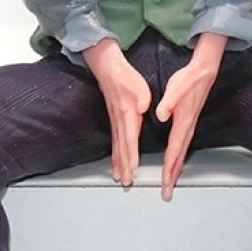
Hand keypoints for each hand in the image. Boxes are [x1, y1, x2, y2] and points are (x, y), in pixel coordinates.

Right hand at [83, 38, 150, 186]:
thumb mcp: (139, 85)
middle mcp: (120, 120)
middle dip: (124, 165)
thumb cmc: (125, 77)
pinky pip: (114, 141)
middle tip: (127, 181)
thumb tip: (144, 108)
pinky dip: (114, 154)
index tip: (133, 168)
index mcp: (128, 113)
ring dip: (118, 163)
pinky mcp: (113, 120)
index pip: (130, 137)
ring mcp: (115, 121)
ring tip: (119, 178)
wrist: (107, 69)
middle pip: (122, 147)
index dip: (131, 153)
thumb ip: (143, 98)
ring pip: (116, 146)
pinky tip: (115, 163)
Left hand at [155, 32, 226, 200]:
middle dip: (172, 176)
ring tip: (170, 182)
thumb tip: (160, 115)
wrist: (205, 71)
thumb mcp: (177, 86)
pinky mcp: (188, 122)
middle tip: (167, 192)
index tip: (165, 181)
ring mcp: (189, 125)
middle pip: (179, 156)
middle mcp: (187, 126)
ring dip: (175, 169)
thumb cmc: (190, 78)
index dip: (169, 167)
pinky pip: (182, 145)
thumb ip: (169, 102)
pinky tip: (174, 161)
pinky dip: (178, 157)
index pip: (174, 149)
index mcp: (183, 120)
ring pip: (182, 152)